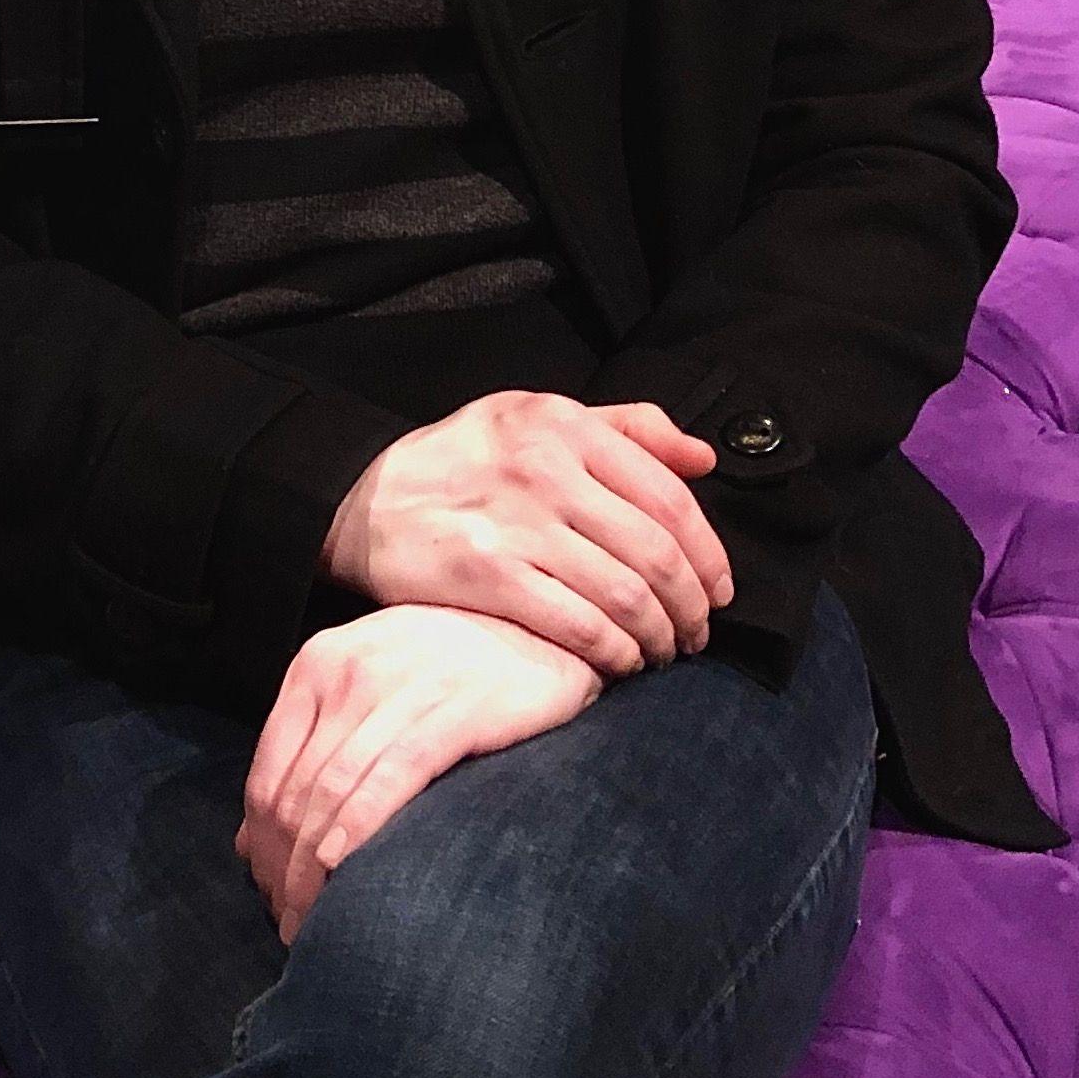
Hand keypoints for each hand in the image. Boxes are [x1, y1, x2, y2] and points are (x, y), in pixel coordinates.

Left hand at [237, 605, 601, 944]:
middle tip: (290, 922)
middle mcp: (347, 673)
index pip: (266, 776)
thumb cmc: (451, 667)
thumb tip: (247, 838)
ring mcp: (400, 688)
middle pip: (294, 794)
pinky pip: (393, 775)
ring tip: (314, 921)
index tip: (269, 893)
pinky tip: (344, 865)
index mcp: (316, 667)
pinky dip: (360, 824)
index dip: (260, 847)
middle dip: (282, 869)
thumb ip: (312, 750)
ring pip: (332, 791)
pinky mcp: (455, 709)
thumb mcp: (367, 690)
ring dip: (313, 868)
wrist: (541, 630)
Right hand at [320, 392, 732, 678]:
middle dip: (691, 606)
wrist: (359, 499)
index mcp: (563, 424)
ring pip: (624, 594)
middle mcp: (544, 469)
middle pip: (655, 552)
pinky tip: (620, 662)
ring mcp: (514, 524)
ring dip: (658, 636)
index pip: (669, 496)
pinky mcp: (485, 574)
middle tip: (697, 634)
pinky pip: (577, 625)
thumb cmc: (459, 461)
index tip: (719, 590)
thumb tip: (703, 461)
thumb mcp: (532, 415)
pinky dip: (614, 652)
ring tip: (662, 653)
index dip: (709, 554)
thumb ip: (624, 428)